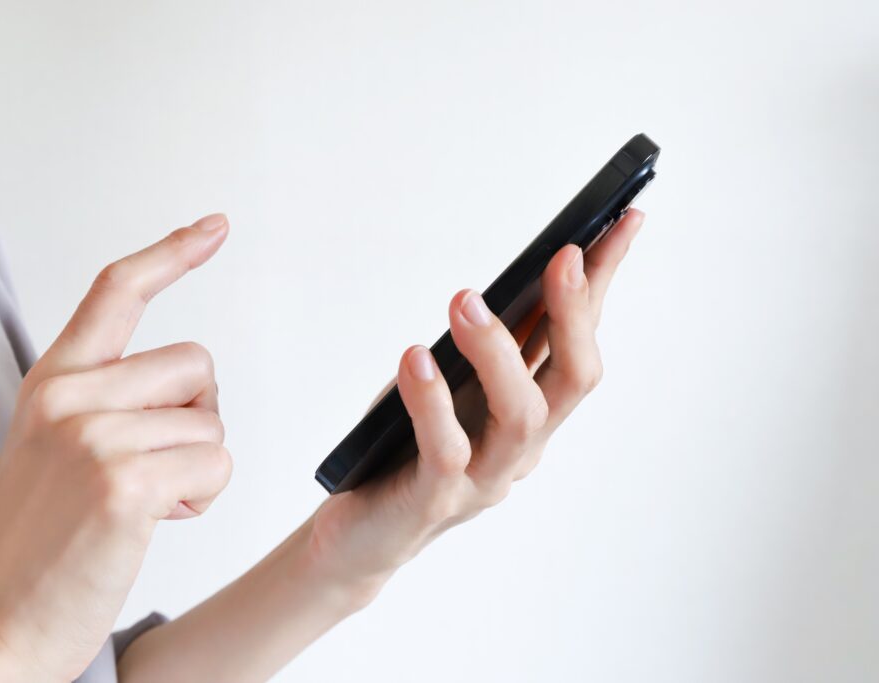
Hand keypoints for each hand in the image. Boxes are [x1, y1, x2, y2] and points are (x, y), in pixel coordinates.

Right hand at [0, 214, 232, 680]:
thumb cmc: (35, 543)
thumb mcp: (54, 446)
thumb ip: (104, 398)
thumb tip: (183, 382)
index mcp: (52, 380)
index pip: (117, 290)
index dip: (172, 252)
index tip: (213, 227)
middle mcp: (69, 396)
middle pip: (197, 366)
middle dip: (195, 420)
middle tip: (153, 466)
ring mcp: (94, 436)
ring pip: (211, 424)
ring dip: (196, 469)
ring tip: (141, 503)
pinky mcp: (124, 482)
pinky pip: (215, 467)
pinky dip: (201, 500)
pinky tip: (154, 521)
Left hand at [307, 209, 644, 596]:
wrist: (362, 535)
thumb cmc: (401, 450)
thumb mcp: (448, 387)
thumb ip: (480, 350)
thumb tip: (497, 285)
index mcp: (532, 412)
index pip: (578, 340)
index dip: (603, 283)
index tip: (623, 221)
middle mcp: (521, 446)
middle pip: (576, 380)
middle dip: (577, 313)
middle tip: (563, 256)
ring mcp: (485, 477)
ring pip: (521, 416)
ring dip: (499, 351)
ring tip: (465, 300)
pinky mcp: (435, 500)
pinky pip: (446, 450)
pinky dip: (431, 400)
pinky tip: (414, 358)